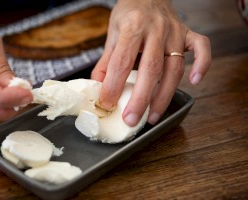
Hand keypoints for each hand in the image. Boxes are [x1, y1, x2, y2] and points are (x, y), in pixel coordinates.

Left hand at [92, 0, 210, 125]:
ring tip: (153, 115)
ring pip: (174, 67)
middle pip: (150, 68)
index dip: (113, 85)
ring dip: (164, 95)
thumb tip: (98, 88)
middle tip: (131, 119)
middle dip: (141, 98)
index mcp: (132, 27)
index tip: (107, 103)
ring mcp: (175, 32)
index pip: (122, 61)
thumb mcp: (112, 34)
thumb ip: (106, 61)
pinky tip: (195, 82)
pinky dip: (202, 65)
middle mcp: (156, 29)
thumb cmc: (129, 15)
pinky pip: (202, 48)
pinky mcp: (188, 34)